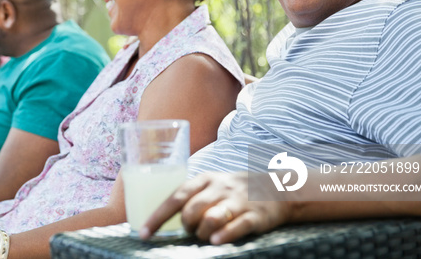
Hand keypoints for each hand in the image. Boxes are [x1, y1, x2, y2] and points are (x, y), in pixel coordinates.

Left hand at [141, 172, 290, 243]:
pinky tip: (215, 241)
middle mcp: (219, 188)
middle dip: (185, 225)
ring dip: (202, 232)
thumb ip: (191, 198)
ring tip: (204, 237)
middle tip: (190, 231)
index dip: (158, 216)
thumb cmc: (234, 191)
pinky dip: (225, 235)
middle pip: (192, 208)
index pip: (176, 197)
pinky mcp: (255, 216)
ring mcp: (237, 202)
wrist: (276, 189)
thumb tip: (164, 219)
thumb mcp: (211, 186)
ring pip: (212, 217)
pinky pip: (238, 226)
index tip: (144, 232)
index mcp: (204, 180)